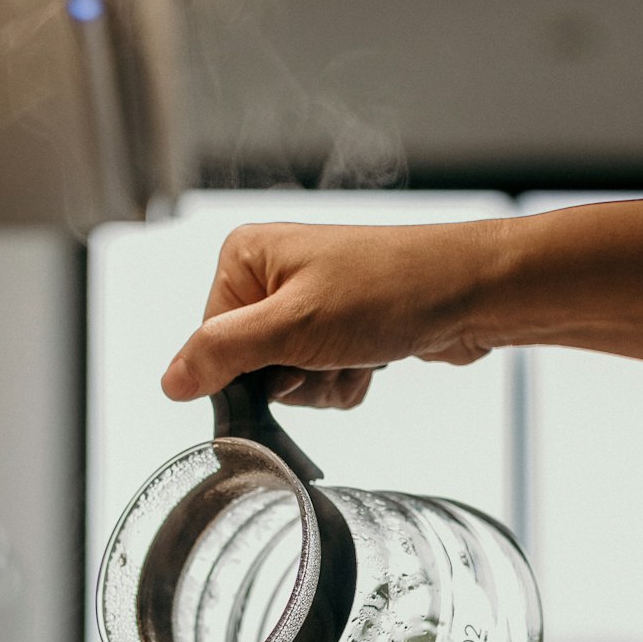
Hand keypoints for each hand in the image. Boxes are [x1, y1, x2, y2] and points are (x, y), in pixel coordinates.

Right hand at [161, 219, 499, 406]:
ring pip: (288, 381)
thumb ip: (223, 355)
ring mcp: (308, 302)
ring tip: (358, 352)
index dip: (249, 369)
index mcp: (245, 258)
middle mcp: (272, 274)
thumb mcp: (292, 328)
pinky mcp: (340, 327)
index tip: (287, 361)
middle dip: (293, 379)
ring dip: (324, 383)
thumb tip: (170, 381)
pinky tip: (372, 359)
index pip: (210, 342)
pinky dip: (346, 380)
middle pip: (250, 367)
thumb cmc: (389, 292)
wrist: (472, 293)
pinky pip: (320, 379)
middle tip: (330, 355)